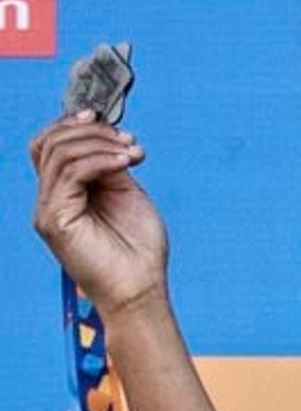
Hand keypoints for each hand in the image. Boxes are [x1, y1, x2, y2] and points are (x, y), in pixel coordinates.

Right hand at [29, 111, 166, 317]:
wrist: (142, 291)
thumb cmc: (140, 251)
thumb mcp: (127, 196)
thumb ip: (110, 166)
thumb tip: (107, 136)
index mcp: (66, 192)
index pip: (52, 145)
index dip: (74, 124)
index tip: (107, 119)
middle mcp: (50, 198)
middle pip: (50, 143)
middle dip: (89, 131)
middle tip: (127, 139)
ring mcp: (48, 208)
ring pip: (58, 153)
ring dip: (99, 144)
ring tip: (132, 152)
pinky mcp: (53, 219)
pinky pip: (69, 173)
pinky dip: (99, 160)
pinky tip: (125, 161)